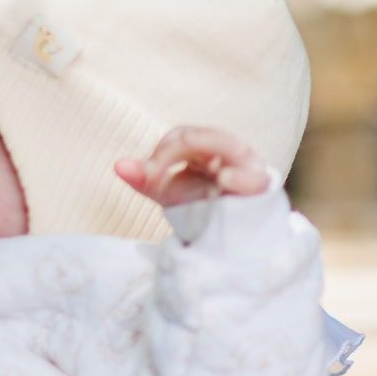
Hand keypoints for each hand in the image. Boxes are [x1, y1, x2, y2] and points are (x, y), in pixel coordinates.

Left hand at [114, 126, 269, 208]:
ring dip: (208, 145)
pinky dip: (241, 177)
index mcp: (207, 148)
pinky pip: (255, 180)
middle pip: (204, 136)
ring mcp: (248, 169)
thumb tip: (117, 165)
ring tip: (186, 150)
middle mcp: (229, 152)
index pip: (183, 136)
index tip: (146, 174)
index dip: (161, 151)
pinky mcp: (259, 192)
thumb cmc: (202, 207)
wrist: (228, 239)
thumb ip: (145, 179)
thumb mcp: (169, 193)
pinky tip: (224, 177)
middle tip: (151, 173)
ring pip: (232, 146)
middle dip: (174, 149)